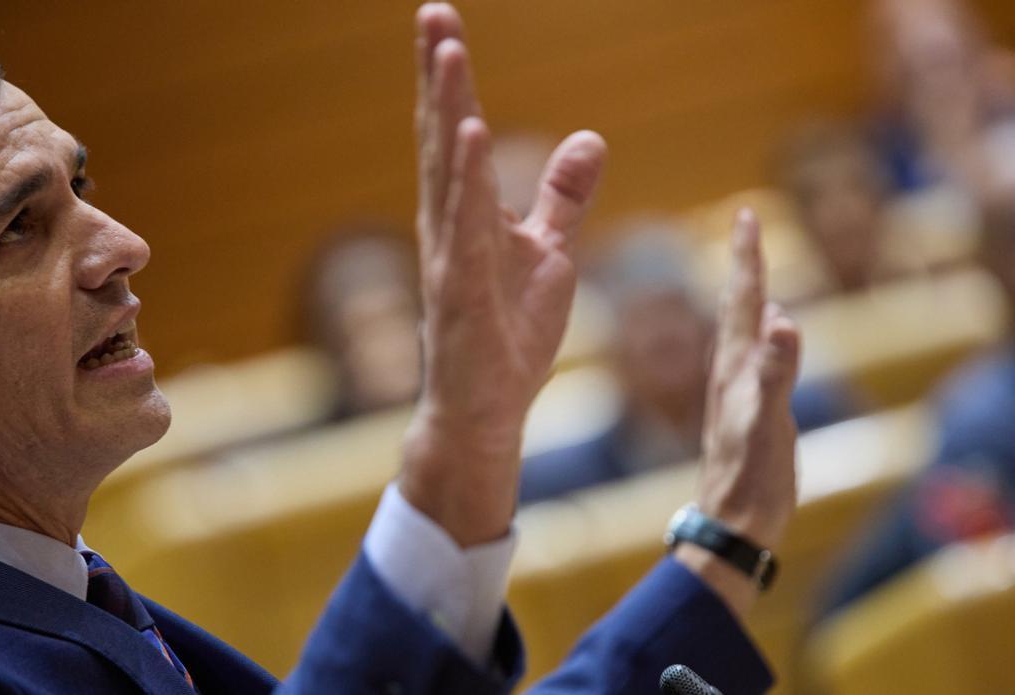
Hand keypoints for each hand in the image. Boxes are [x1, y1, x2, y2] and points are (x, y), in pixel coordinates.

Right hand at [398, 3, 606, 547]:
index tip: (445, 24)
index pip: (460, 134)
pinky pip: (467, 228)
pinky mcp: (463, 294)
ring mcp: (451, 258)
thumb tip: (589, 138)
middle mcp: (449, 227)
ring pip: (448, 172)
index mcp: (467, 215)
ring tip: (446, 51)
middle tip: (432, 12)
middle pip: (443, 137)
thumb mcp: (550, 254)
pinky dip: (469, 180)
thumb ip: (563, 197)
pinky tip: (472, 134)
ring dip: (448, 108)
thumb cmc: (508, 336)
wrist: (488, 410)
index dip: (452, 81)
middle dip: (438, 75)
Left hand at [678, 208, 800, 616]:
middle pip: (737, 305)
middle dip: (746, 264)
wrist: (731, 519)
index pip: (741, 299)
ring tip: (751, 272)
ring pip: (740, 330)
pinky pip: (751, 358)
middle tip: (747, 225)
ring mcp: (735, 390)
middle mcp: (729, 370)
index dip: (747, 256)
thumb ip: (775, 371)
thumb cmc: (750, 473)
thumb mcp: (769, 420)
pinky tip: (762, 339)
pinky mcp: (746, 410)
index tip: (746, 214)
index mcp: (733, 365)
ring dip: (748, 295)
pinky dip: (757, 335)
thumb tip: (781, 319)